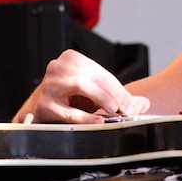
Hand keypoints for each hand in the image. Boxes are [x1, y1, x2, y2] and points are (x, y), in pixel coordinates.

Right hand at [13, 49, 149, 123]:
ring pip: (80, 84)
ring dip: (101, 98)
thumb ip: (118, 97)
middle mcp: (58, 67)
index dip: (119, 89)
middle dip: (114, 94)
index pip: (101, 72)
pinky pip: (68, 111)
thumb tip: (145, 104)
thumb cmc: (67, 100)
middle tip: (127, 109)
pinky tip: (98, 121)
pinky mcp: (43, 105)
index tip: (132, 105)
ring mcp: (49, 85)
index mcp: (72, 59)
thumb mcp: (92, 94)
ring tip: (115, 110)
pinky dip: (85, 116)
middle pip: (93, 77)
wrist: (36, 114)